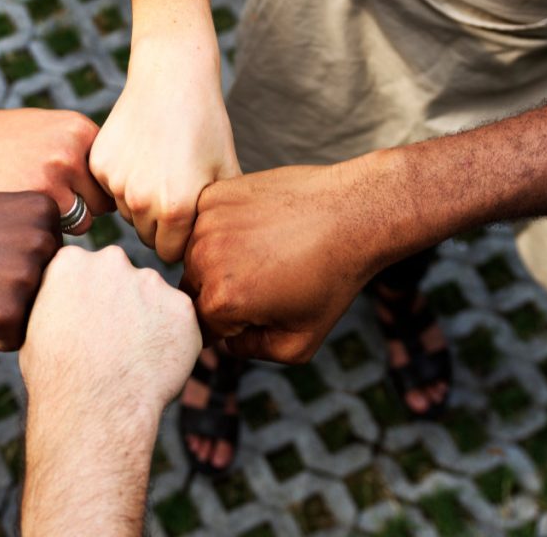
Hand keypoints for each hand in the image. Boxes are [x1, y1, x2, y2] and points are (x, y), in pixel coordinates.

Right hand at [0, 107, 111, 234]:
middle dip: (88, 206)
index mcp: (81, 129)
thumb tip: (124, 188)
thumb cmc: (10, 139)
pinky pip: (60, 231)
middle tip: (60, 202)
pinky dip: (47, 230)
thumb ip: (88, 152)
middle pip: (105, 200)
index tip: (76, 187)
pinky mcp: (33, 201)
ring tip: (43, 209)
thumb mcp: (54, 127)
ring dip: (70, 223)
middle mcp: (71, 151)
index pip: (111, 175)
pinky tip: (29, 214)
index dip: (97, 186)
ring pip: (86, 220)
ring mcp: (52, 177)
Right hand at [0, 192, 61, 350]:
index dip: (17, 267)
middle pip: (50, 293)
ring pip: (33, 318)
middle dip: (13, 294)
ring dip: (0, 314)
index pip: (56, 263)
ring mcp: (26, 274)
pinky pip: (12, 340)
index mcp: (45, 210)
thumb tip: (81, 274)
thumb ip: (37, 236)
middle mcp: (44, 239)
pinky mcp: (6, 310)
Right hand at [21, 245, 200, 415]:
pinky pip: (179, 322)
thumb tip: (62, 305)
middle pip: (120, 277)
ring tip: (132, 359)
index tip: (86, 326)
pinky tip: (154, 366)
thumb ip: (55, 302)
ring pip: (152, 298)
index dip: (87, 301)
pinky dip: (172, 341)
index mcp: (70, 261)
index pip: (85, 270)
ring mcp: (150, 281)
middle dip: (119, 302)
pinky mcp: (181, 307)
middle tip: (112, 342)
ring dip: (147, 320)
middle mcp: (111, 260)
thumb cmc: (56, 378)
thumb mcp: (33, 328)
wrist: (93, 409)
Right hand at [89, 38, 239, 260]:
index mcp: (176, 209)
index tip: (190, 221)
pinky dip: (123, 179)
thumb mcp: (226, 172)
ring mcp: (116, 182)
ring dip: (141, 202)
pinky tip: (141, 153)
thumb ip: (219, 218)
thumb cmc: (206, 126)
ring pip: (128, 213)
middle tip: (176, 191)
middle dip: (161, 225)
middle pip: (147, 236)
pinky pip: (111, 189)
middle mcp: (141, 201)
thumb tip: (217, 253)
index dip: (182, 240)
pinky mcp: (99, 165)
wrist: (172, 78)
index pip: (170, 253)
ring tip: (160, 168)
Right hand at [182, 160, 385, 362]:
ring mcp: (207, 223)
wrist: (352, 214)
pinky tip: (256, 227)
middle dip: (220, 290)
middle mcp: (204, 261)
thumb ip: (252, 351)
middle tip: (262, 279)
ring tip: (262, 250)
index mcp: (222, 301)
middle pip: (193, 289)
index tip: (256, 309)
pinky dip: (221, 227)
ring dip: (217, 257)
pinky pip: (202, 222)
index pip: (201, 326)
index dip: (228, 324)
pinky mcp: (213, 195)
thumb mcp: (300, 342)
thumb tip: (228, 339)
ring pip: (195, 254)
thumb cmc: (331, 278)